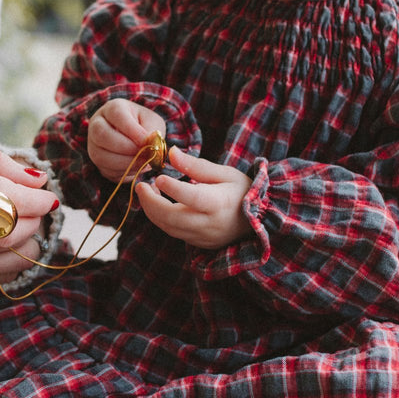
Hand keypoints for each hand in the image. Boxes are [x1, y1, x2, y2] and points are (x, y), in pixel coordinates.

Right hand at [88, 98, 165, 180]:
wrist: (135, 139)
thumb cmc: (144, 126)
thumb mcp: (153, 123)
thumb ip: (151, 132)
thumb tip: (148, 145)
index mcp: (112, 108)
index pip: (117, 115)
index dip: (132, 130)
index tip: (146, 141)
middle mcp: (97, 124)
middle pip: (101, 134)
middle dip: (126, 148)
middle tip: (145, 154)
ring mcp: (93, 143)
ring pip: (100, 155)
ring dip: (125, 163)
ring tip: (144, 163)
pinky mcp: (96, 161)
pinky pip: (105, 170)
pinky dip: (123, 172)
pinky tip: (136, 167)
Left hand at [135, 147, 251, 248]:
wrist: (258, 220)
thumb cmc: (241, 191)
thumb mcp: (224, 173)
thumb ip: (195, 165)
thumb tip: (171, 153)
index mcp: (219, 203)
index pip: (193, 197)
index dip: (173, 189)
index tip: (158, 177)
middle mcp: (210, 224)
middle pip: (173, 218)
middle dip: (150, 202)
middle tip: (140, 185)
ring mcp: (204, 237)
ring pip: (169, 228)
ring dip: (152, 210)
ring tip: (147, 191)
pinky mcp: (199, 244)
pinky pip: (174, 233)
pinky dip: (161, 219)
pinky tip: (158, 203)